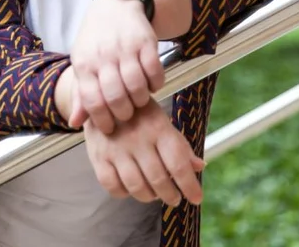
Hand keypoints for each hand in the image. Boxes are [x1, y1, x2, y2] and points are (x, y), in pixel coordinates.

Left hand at [69, 0, 164, 133]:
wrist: (114, 7)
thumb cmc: (95, 41)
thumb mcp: (82, 63)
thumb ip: (81, 95)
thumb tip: (74, 123)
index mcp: (84, 64)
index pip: (92, 101)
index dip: (103, 120)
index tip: (110, 128)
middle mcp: (103, 57)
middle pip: (116, 97)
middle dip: (124, 113)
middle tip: (127, 114)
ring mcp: (125, 48)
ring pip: (137, 86)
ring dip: (141, 99)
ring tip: (139, 100)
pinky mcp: (146, 42)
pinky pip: (155, 71)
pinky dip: (156, 84)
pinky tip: (152, 85)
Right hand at [84, 100, 204, 206]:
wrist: (102, 98)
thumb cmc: (138, 113)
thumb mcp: (162, 121)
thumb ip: (180, 144)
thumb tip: (200, 166)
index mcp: (158, 128)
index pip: (178, 164)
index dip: (190, 186)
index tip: (196, 198)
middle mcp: (137, 139)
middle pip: (158, 179)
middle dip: (170, 195)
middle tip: (175, 198)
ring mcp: (116, 148)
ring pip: (136, 186)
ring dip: (149, 197)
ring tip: (154, 195)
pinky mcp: (98, 156)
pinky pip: (113, 186)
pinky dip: (124, 193)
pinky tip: (130, 188)